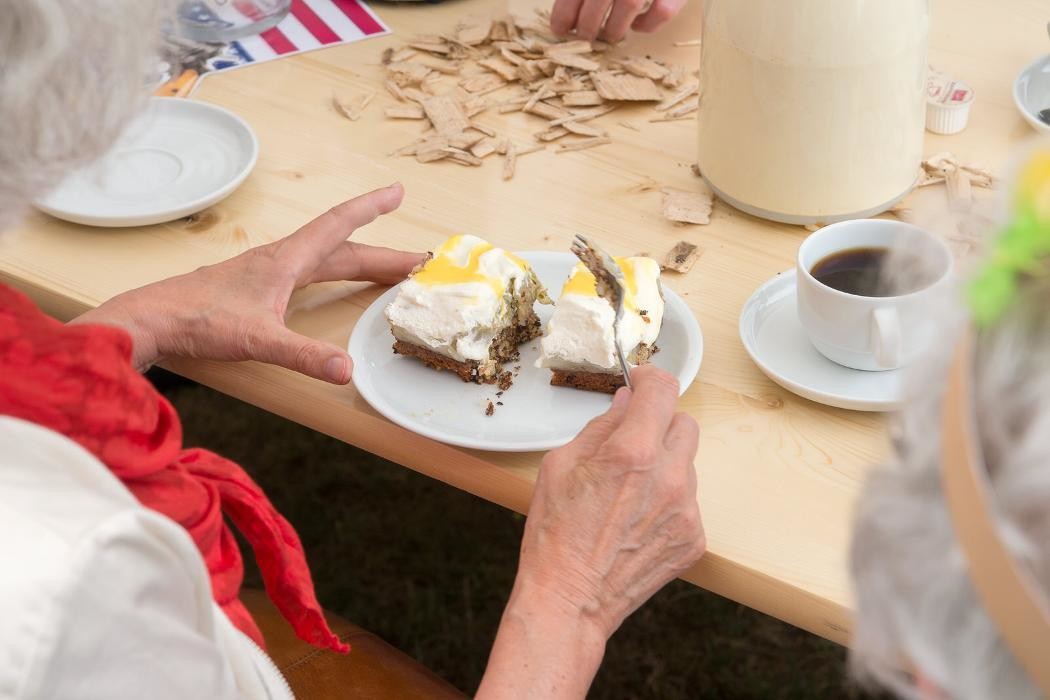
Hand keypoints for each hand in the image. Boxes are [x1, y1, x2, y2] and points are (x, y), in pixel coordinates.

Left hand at [71, 184, 421, 382]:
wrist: (151, 320)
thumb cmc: (198, 321)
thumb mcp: (257, 340)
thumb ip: (303, 355)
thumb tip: (347, 369)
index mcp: (284, 262)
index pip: (337, 227)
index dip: (369, 208)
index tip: (396, 191)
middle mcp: (279, 261)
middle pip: (341, 249)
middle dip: (381, 253)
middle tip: (416, 261)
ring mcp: (266, 274)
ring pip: (324, 261)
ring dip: (358, 262)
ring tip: (386, 272)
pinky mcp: (255, 289)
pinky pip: (307, 273)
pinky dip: (332, 273)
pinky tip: (331, 283)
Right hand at [477, 365, 703, 698]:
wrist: (570, 600)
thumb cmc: (555, 533)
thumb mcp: (561, 464)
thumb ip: (601, 427)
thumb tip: (627, 401)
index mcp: (633, 451)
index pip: (664, 389)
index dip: (651, 379)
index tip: (641, 384)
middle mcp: (669, 476)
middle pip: (685, 423)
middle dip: (659, 424)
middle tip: (631, 442)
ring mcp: (687, 510)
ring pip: (688, 464)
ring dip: (664, 465)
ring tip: (627, 494)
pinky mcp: (694, 538)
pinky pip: (689, 501)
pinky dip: (668, 502)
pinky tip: (637, 522)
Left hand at [550, 0, 685, 41]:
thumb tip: (567, 6)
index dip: (564, 13)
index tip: (559, 28)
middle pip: (597, 2)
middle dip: (586, 27)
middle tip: (585, 36)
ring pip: (628, 7)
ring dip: (613, 30)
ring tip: (609, 34)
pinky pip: (662, 12)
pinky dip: (647, 25)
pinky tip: (637, 25)